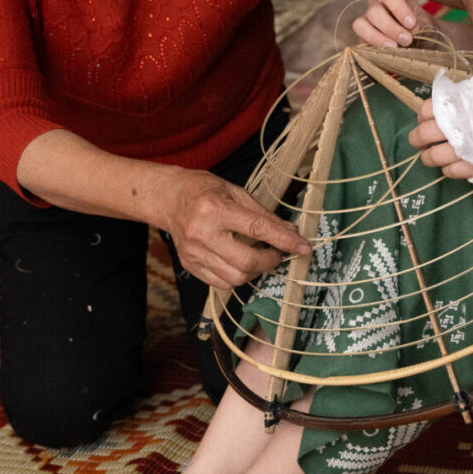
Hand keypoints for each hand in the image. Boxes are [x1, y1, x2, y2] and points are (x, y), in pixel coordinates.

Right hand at [162, 169, 311, 287]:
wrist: (168, 198)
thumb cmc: (204, 190)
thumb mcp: (236, 192)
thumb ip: (264, 215)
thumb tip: (291, 232)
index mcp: (215, 209)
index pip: (258, 229)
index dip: (285, 240)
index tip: (304, 247)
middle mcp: (202, 233)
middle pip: (246, 261)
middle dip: (271, 261)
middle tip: (278, 253)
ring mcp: (193, 253)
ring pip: (235, 278)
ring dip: (256, 271)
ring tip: (260, 257)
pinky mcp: (189, 266)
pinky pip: (221, 283)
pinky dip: (238, 277)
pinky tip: (242, 263)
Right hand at [352, 0, 424, 48]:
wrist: (422, 45)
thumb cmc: (423, 30)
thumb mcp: (426, 26)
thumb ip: (419, 26)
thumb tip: (410, 31)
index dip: (399, 9)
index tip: (411, 24)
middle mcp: (378, 4)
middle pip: (375, 11)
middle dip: (390, 27)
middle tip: (406, 40)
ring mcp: (367, 20)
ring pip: (361, 25)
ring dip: (377, 37)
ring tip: (394, 48)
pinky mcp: (362, 37)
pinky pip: (360, 41)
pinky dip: (372, 48)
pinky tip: (386, 54)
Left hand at [409, 99, 472, 179]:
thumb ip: (463, 96)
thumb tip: (448, 101)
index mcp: (456, 105)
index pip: (426, 110)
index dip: (423, 117)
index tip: (425, 121)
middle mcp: (456, 126)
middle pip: (424, 134)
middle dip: (418, 139)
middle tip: (420, 142)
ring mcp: (465, 147)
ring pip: (434, 156)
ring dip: (429, 158)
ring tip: (431, 157)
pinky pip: (452, 171)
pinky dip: (449, 170)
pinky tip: (451, 166)